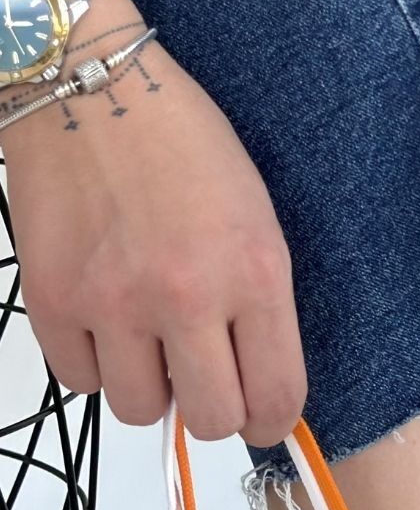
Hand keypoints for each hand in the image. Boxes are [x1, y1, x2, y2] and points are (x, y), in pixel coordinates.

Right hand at [3, 0, 306, 445]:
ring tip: (150, 341)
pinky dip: (94, 364)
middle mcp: (186, 296)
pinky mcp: (52, 301)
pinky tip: (106, 322)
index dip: (273, 422)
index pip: (276, 395)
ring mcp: (114, 303)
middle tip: (206, 380)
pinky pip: (79, 380)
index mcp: (254, 272)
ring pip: (139, 410)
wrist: (88, 87)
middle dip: (214, 411)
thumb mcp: (255, 217)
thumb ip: (259, 303)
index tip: (263, 419)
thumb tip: (255, 384)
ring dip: (150, 387)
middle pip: (211, 421)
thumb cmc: (181, 143)